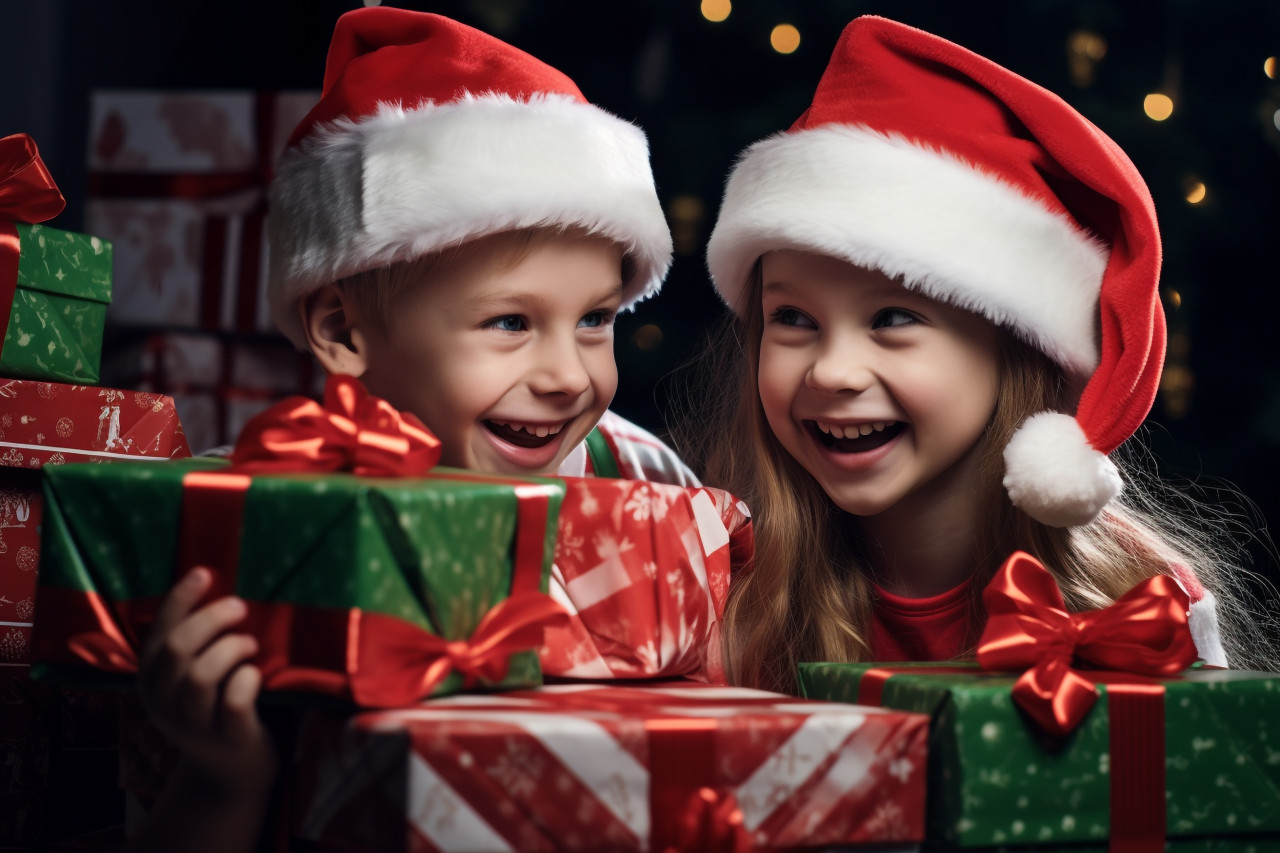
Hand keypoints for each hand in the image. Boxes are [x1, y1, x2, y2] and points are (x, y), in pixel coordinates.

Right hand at [136, 567, 276, 794]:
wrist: (228, 775)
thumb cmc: (214, 710)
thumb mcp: (189, 679)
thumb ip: (192, 644)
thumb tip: (211, 582)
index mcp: (149, 681)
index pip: (157, 632)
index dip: (180, 599)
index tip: (205, 572)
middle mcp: (163, 703)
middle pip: (178, 648)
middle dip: (212, 618)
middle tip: (241, 607)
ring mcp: (195, 725)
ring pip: (202, 674)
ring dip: (231, 648)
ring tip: (250, 645)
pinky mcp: (229, 738)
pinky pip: (235, 700)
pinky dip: (248, 679)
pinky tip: (256, 674)